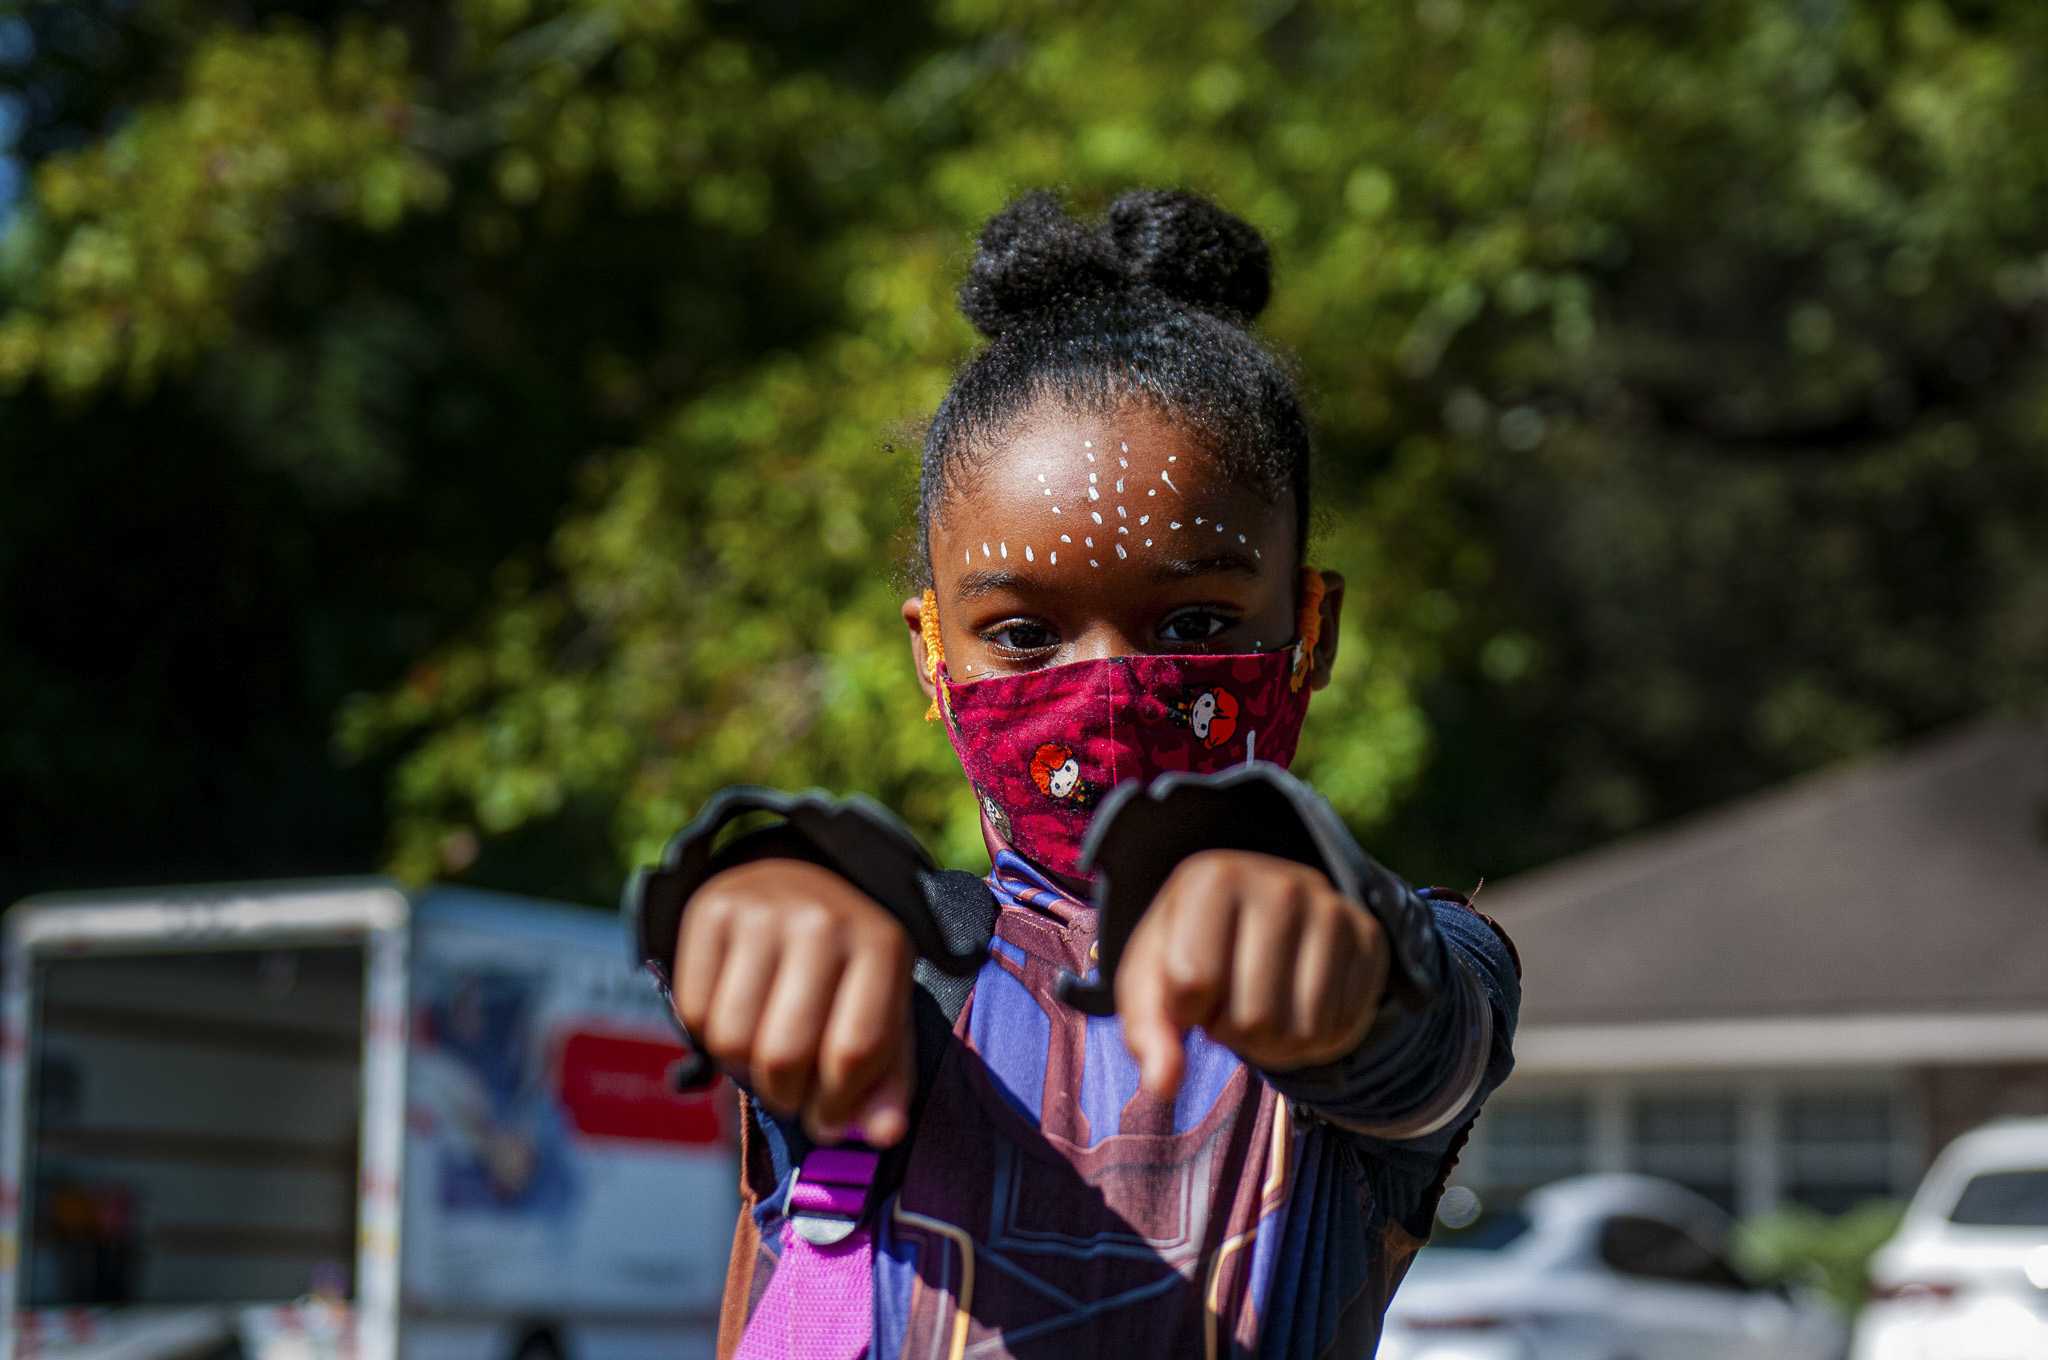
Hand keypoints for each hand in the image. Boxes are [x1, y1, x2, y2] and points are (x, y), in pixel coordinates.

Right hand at [673, 857, 915, 1145]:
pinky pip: (693, 1014)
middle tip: (790, 1091)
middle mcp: (823, 921)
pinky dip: (708, 1037)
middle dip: (785, 1096)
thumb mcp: (881, 1013)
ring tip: (763, 1052)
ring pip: (732, 1041)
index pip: (855, 1051)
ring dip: (743, 1071)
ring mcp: (763, 911)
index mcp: (882, 946)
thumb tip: (882, 1135)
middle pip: (785, 1054)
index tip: (828, 1117)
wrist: (793, 884)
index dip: (836, 1105)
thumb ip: (887, 1081)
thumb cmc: (843, 972)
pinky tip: (735, 1016)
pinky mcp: (709, 911)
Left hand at [1115, 850, 1388, 1099]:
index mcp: (1214, 877)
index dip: (1185, 1009)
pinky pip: (1341, 1030)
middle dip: (1231, 1031)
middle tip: (1229, 1003)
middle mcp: (1281, 885)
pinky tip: (1296, 1009)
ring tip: (1260, 1009)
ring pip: (1301, 1032)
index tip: (1191, 987)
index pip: (1193, 983)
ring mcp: (1333, 910)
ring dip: (1272, 1045)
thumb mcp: (1152, 979)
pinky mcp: (1369, 939)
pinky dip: (1313, 1042)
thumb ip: (1147, 1032)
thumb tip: (1164, 1087)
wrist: (1259, 916)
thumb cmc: (1194, 949)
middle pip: (1253, 1018)